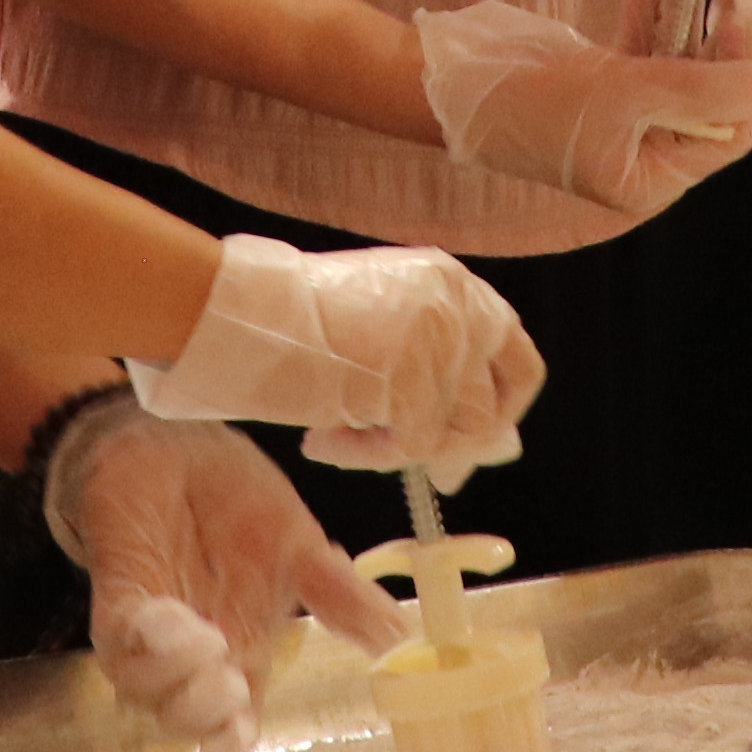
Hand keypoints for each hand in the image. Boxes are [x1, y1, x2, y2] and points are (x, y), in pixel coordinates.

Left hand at [44, 393, 399, 751]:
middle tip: (228, 678)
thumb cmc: (236, 504)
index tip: (239, 729)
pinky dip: (139, 633)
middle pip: (184, 716)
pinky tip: (163, 615)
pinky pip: (117, 631)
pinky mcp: (119, 591)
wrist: (177, 446)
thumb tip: (405, 638)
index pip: (232, 723)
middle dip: (201, 710)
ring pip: (142, 685)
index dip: (231, 738)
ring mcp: (150, 628)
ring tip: (203, 638)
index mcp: (241, 654)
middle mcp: (192, 656)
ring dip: (169, 674)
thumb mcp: (302, 550)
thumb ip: (345, 599)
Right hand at [136, 239, 545, 477]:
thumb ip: (438, 373)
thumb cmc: (292, 326)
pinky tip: (321, 439)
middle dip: (459, 447)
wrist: (237, 314)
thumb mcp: (382, 333)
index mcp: (451, 283)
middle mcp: (456, 303)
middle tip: (422, 468)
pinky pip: (407, 448)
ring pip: (451, 434)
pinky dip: (365, 456)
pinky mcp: (411, 376)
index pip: (514, 354)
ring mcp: (437, 338)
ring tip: (337, 436)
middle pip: (493, 405)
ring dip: (396, 451)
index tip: (467, 443)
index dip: (498, 408)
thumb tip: (496, 445)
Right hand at [420, 0, 751, 215]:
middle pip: (709, 90)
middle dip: (714, 29)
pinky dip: (647, 6)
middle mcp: (648, 151)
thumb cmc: (534, 105)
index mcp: (656, 177)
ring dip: (680, 6)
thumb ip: (695, 90)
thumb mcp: (620, 97)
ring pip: (676, 58)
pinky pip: (643, 43)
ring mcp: (627, 115)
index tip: (743, 13)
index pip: (732, 131)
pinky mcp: (605, 82)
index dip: (745, 72)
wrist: (453, 85)